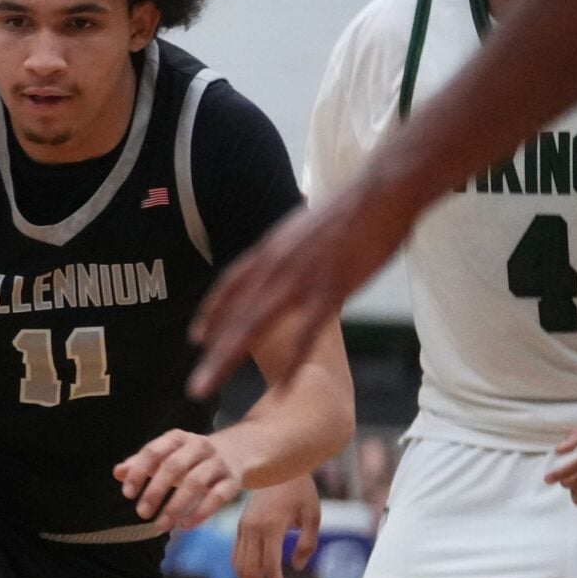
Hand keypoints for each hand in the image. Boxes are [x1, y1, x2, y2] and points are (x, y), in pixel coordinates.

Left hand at [114, 429, 249, 532]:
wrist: (241, 448)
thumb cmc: (192, 456)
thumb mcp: (167, 454)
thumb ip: (142, 464)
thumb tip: (118, 472)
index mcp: (177, 438)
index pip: (153, 452)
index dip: (139, 472)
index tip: (127, 494)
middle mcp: (199, 445)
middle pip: (174, 466)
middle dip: (156, 491)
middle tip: (142, 513)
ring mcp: (218, 462)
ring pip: (196, 482)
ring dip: (176, 505)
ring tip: (161, 525)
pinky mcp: (234, 479)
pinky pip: (219, 496)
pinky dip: (201, 512)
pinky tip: (185, 525)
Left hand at [190, 185, 412, 396]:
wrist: (381, 189)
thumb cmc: (350, 207)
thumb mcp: (303, 226)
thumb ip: (288, 248)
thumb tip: (282, 256)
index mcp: (270, 251)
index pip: (230, 286)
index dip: (212, 313)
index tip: (197, 337)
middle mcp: (274, 267)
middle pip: (234, 316)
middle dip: (213, 354)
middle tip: (195, 387)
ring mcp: (300, 279)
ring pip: (253, 326)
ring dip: (227, 360)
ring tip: (208, 388)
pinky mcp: (332, 289)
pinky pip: (306, 331)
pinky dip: (293, 360)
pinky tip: (284, 386)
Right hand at [233, 476, 320, 577]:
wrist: (276, 466)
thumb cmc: (301, 490)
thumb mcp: (313, 515)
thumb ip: (308, 543)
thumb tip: (296, 567)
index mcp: (271, 525)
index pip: (270, 565)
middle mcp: (252, 529)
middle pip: (249, 571)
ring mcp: (243, 528)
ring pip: (239, 567)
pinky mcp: (240, 528)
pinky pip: (237, 557)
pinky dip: (243, 576)